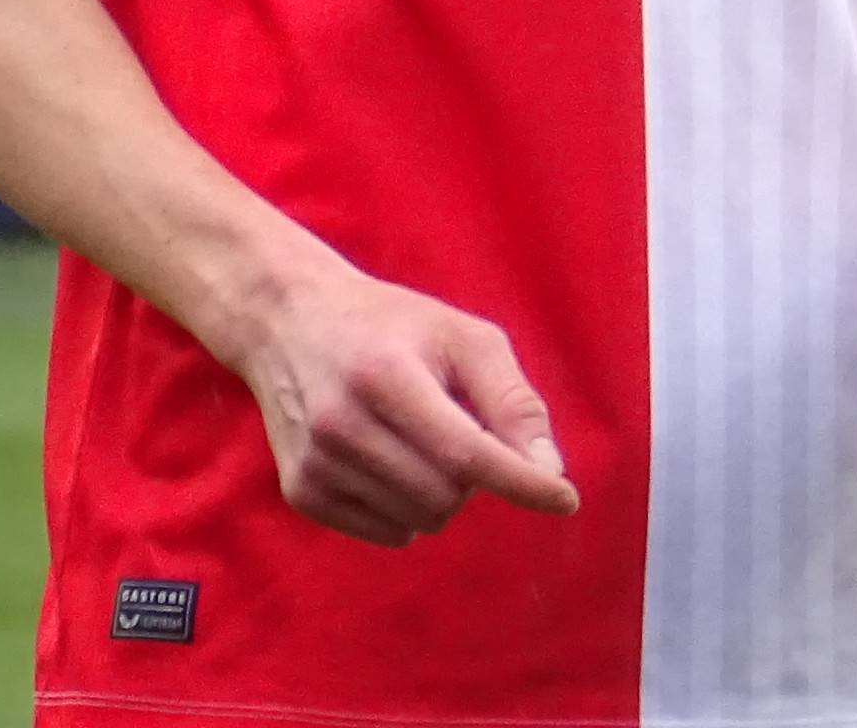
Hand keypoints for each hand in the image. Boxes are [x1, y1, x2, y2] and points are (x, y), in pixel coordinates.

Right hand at [228, 258, 578, 546]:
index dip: (521, 480)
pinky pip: (388, 533)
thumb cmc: (393, 327)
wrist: (290, 323)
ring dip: (443, 492)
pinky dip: (409, 509)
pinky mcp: (301, 492)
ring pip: (420, 519)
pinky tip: (393, 460)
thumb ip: (511, 400)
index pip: (465, 450)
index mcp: (386, 375)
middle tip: (461, 426)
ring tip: (421, 437)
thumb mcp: (462, 337)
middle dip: (477, 474)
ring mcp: (315, 464)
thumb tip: (548, 468)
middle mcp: (340, 425)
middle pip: (447, 493)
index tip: (566, 498)